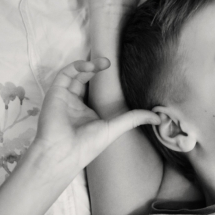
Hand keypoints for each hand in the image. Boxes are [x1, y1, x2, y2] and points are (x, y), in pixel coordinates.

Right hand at [33, 59, 159, 176]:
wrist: (64, 152)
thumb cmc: (87, 145)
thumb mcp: (116, 128)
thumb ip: (135, 119)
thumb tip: (159, 118)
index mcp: (88, 112)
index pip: (97, 90)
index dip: (106, 80)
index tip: (119, 72)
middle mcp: (75, 104)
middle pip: (86, 79)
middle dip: (98, 69)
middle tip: (111, 63)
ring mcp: (65, 98)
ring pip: (76, 74)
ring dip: (89, 65)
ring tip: (104, 62)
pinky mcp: (55, 93)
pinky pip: (64, 74)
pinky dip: (76, 67)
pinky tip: (90, 66)